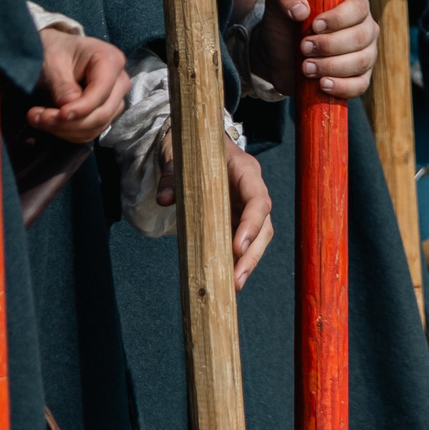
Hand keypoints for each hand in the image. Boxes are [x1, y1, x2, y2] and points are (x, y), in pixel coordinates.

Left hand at [28, 29, 128, 144]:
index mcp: (110, 60)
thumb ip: (62, 84)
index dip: (80, 108)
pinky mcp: (105, 112)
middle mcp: (119, 81)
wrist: (55, 51)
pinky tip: (48, 123)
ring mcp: (115, 99)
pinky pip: (90, 131)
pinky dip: (67, 132)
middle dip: (69, 122)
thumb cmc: (55, 51)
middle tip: (39, 118)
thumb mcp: (53, 62)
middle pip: (101, 114)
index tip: (57, 115)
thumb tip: (67, 107)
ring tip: (38, 118)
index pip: (101, 92)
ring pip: (95, 127)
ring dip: (65, 129)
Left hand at [158, 133, 274, 288]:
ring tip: (233, 286)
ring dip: (249, 263)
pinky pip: (243, 241)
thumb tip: (164, 199)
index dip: (252, 224)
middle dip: (253, 255)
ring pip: (259, 237)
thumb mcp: (178, 156)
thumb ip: (171, 176)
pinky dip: (238, 260)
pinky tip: (227, 279)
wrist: (194, 143)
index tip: (237, 247)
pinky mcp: (238, 218)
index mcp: (244, 170)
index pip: (258, 199)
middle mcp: (251, 190)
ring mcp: (246, 206)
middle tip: (236, 280)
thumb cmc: (191, 147)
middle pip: (264, 226)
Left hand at [253, 0, 376, 98]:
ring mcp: (365, 54)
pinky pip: (360, 85)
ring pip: (361, 62)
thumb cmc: (284, 23)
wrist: (277, 55)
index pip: (359, 8)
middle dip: (330, 45)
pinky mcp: (359, 78)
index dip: (339, 18)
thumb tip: (301, 10)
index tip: (315, 26)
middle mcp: (365, 28)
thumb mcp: (278, 3)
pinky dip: (342, 87)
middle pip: (360, 37)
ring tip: (306, 67)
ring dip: (331, 66)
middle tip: (304, 48)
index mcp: (353, 4)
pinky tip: (322, 84)